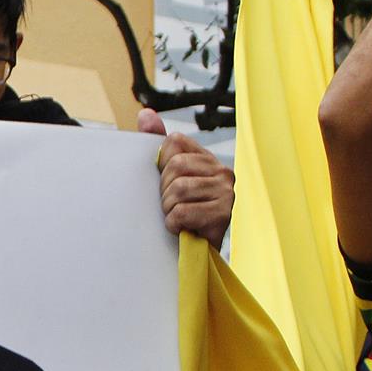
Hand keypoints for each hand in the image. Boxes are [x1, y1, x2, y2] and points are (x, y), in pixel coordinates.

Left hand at [140, 111, 236, 248]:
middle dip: (163, 192)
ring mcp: (226, 193)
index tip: (166, 184)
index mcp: (207, 160)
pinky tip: (182, 230)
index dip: (161, 165)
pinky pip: (182, 212)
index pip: (173, 143)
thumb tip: (145, 113)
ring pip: (177, 190)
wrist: (197, 258)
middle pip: (174, 167)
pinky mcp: (223, 215)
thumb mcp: (168, 179)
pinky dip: (174, 224)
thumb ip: (157, 145)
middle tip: (172, 208)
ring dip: (168, 210)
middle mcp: (223, 172)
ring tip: (178, 219)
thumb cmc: (181, 216)